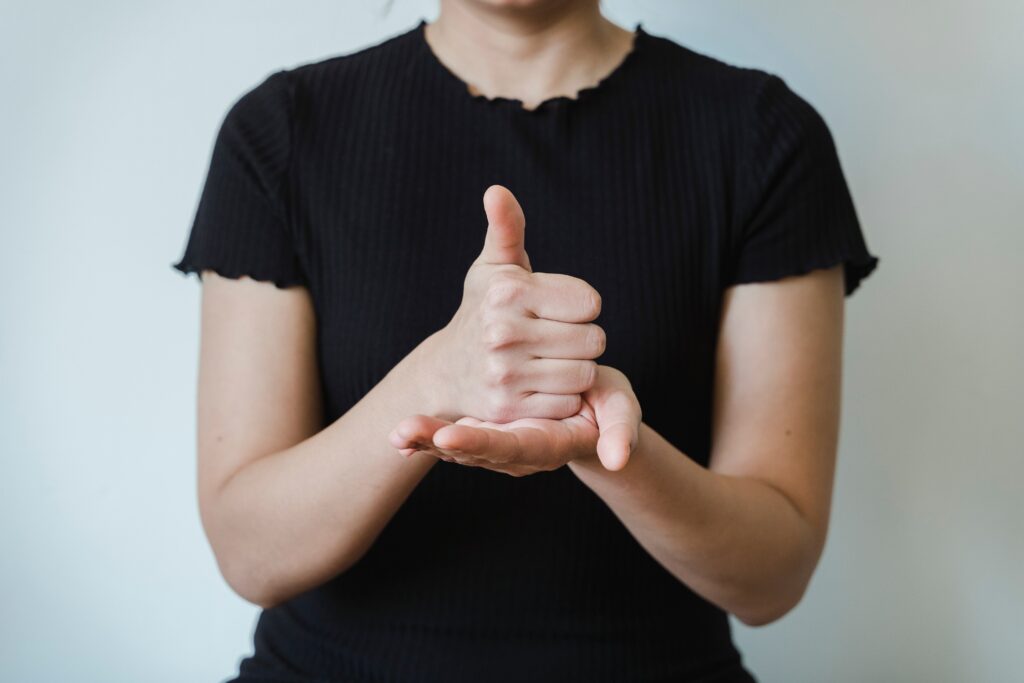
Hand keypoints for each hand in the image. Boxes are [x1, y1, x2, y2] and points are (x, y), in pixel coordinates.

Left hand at [388, 365, 640, 474]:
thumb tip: (617, 457)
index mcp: (548, 445)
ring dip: (426, 441)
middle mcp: (518, 453)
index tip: (453, 437)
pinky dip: (426, 439)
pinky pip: (453, 441)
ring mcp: (499, 448)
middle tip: (404, 431)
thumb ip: (621, 432)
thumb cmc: (607, 409)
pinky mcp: (485, 437)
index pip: (513, 446)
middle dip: (439, 443)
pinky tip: (397, 436)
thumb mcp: (621, 413)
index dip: (483, 443)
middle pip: (475, 452)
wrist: (589, 412)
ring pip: (458, 450)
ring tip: (396, 433)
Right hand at [428, 185, 605, 422]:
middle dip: (582, 338)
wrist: (447, 372)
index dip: (581, 306)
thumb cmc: (483, 311)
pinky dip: (563, 397)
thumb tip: (497, 190)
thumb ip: (507, 228)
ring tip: (548, 360)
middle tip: (553, 338)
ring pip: (585, 372)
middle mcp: (503, 332)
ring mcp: (505, 374)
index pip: (591, 301)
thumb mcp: (494, 267)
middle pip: (595, 339)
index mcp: (508, 292)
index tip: (555, 308)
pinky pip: (569, 403)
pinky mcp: (510, 409)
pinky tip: (540, 385)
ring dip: (575, 368)